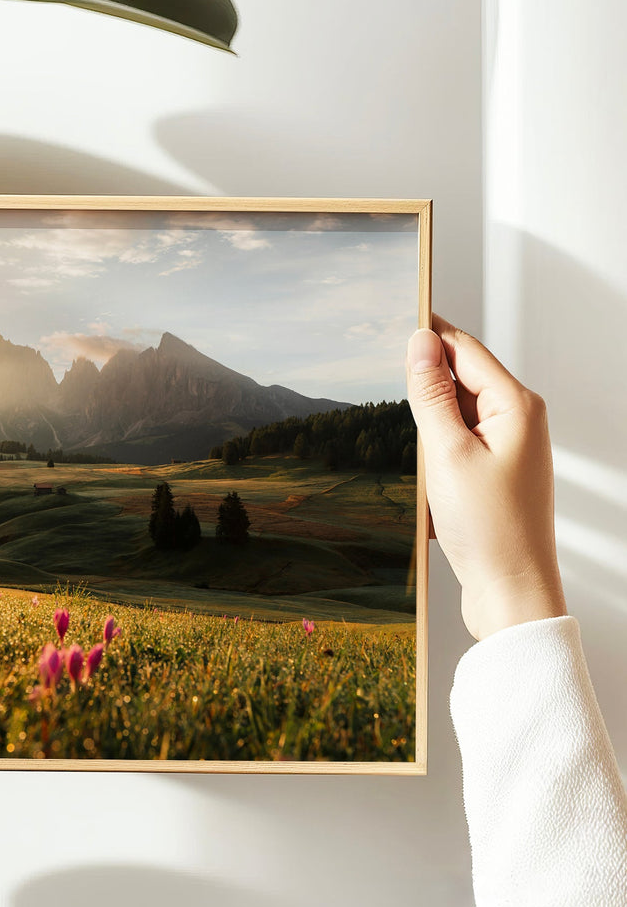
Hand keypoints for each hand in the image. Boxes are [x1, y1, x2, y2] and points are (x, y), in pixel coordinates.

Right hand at [406, 315, 566, 640]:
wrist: (511, 592)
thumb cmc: (489, 529)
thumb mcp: (447, 454)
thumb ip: (431, 395)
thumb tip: (420, 343)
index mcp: (517, 406)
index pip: (465, 350)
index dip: (429, 332)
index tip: (396, 314)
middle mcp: (519, 421)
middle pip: (461, 379)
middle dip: (424, 383)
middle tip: (386, 384)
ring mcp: (509, 449)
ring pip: (456, 414)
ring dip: (428, 425)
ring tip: (415, 454)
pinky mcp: (496, 474)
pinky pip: (458, 444)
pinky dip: (436, 452)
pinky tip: (425, 479)